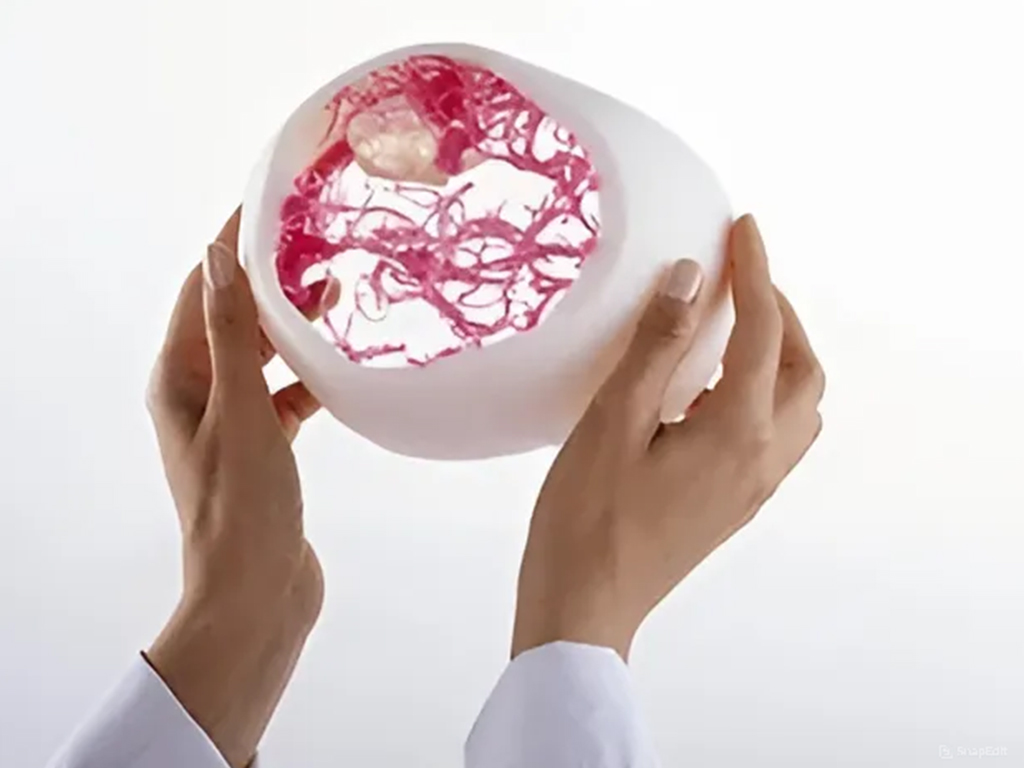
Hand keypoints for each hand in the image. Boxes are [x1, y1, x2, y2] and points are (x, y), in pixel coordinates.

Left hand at [145, 209, 336, 766]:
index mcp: (178, 379)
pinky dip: (310, 376)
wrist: (256, 594)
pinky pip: (286, 395)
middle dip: (271, 280)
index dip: (231, 245)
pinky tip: (341, 366)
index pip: (202, 291)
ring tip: (336, 289)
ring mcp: (233, 423)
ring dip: (294, 325)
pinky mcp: (265, 448)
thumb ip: (233, 333)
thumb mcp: (240, 410)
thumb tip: (218, 256)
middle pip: (234, 318)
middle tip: (318, 240)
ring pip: (265, 355)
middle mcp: (199, 394)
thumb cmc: (242, 506)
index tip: (269, 206)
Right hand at [512, 215, 824, 659]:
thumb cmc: (586, 519)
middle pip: (803, 371)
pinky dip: (759, 393)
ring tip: (729, 328)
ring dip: (778, 357)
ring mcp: (753, 488)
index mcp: (737, 433)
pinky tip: (706, 390)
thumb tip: (689, 278)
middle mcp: (761, 460)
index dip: (756, 272)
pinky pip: (772, 434)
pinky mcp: (734, 504)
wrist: (585, 608)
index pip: (764, 333)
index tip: (744, 227)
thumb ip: (655, 347)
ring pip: (797, 407)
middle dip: (782, 315)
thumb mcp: (612, 423)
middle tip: (741, 280)